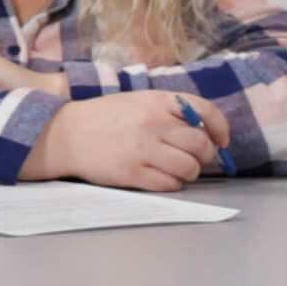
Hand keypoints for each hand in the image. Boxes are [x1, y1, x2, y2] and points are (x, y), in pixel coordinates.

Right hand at [23, 92, 229, 191]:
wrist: (65, 134)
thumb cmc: (104, 117)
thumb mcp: (137, 101)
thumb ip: (169, 111)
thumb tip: (206, 133)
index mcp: (156, 101)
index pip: (205, 110)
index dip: (220, 128)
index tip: (221, 140)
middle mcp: (153, 123)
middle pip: (202, 144)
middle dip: (204, 155)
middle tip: (194, 157)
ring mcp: (143, 150)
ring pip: (190, 168)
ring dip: (190, 172)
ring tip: (177, 169)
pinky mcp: (133, 173)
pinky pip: (170, 184)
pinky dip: (172, 183)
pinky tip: (160, 176)